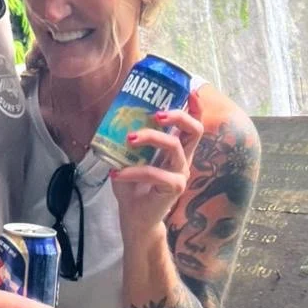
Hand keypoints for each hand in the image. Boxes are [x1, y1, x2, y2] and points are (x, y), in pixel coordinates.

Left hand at [110, 89, 204, 240]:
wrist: (134, 217)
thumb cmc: (133, 185)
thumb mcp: (129, 157)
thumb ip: (127, 139)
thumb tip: (112, 115)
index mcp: (177, 149)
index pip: (192, 125)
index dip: (195, 107)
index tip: (190, 90)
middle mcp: (183, 158)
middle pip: (194, 130)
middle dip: (178, 116)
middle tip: (156, 114)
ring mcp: (180, 173)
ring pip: (173, 146)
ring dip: (150, 138)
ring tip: (129, 138)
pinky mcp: (173, 188)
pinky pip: (155, 173)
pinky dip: (133, 171)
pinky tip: (116, 173)